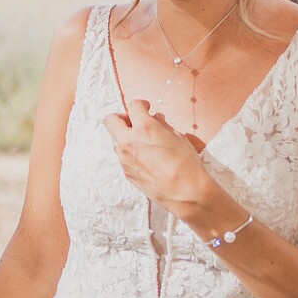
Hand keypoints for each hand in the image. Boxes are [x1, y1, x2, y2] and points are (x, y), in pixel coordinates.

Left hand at [101, 98, 226, 226]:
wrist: (186, 193)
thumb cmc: (187, 165)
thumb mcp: (179, 137)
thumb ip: (162, 125)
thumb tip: (156, 119)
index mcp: (144, 129)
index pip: (133, 106)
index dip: (141, 105)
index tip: (146, 108)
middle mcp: (129, 142)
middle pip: (110, 120)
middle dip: (122, 118)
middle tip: (135, 122)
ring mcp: (124, 158)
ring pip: (116, 140)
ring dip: (126, 137)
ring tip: (145, 143)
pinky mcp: (126, 172)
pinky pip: (123, 156)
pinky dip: (130, 153)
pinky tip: (146, 159)